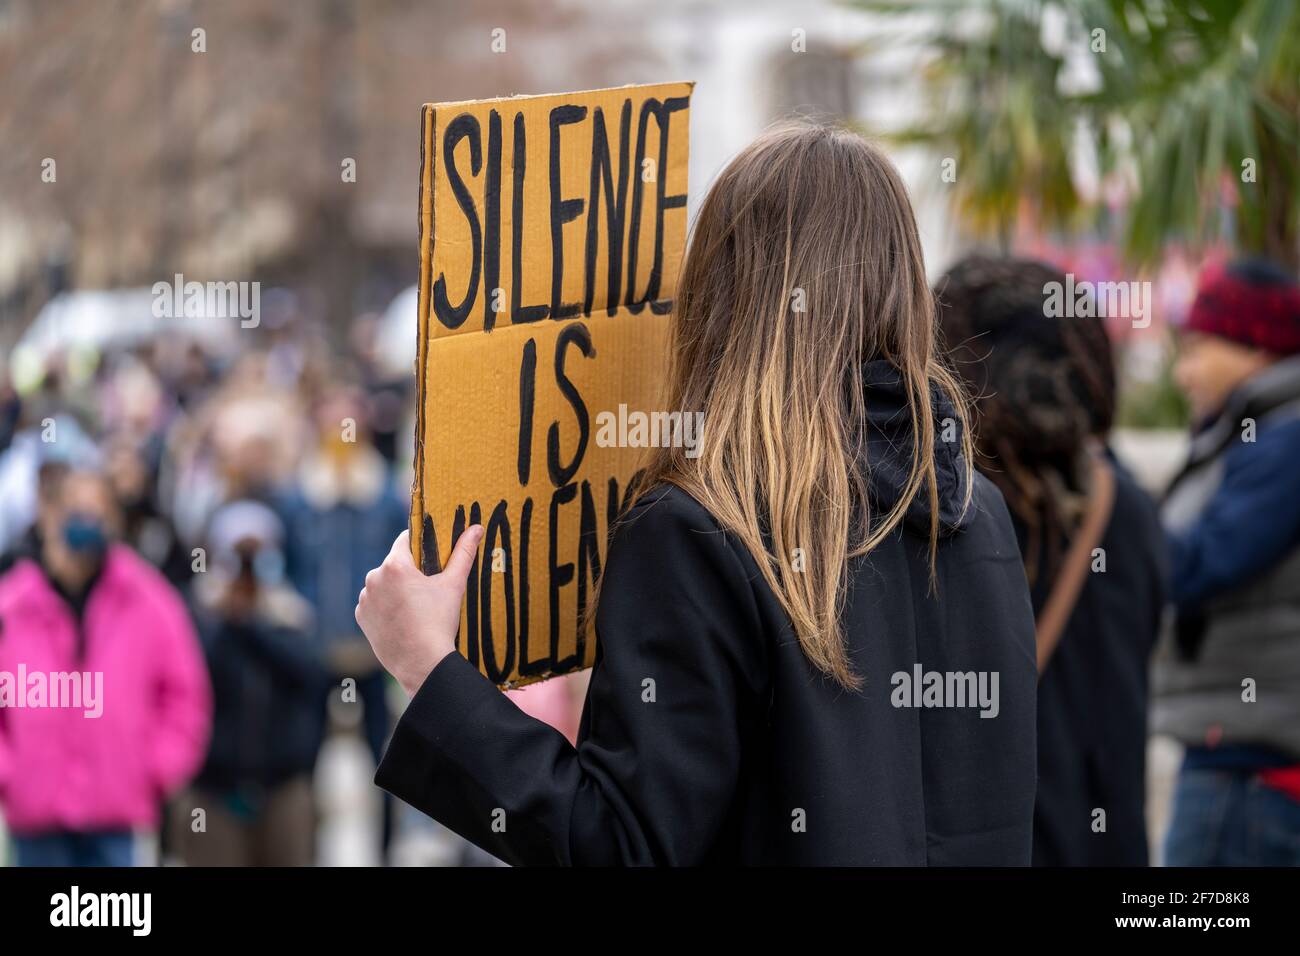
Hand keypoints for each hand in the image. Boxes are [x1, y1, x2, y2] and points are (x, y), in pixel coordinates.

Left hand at [354, 525, 483, 696]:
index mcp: (395, 565)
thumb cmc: (438, 622)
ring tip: (415, 606)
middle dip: (409, 571)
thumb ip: (463, 553)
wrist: (422, 663)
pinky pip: (374, 603)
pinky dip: (385, 607)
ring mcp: (365, 599)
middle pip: (394, 564)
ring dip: (396, 589)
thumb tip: (476, 528)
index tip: (432, 555)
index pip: (406, 540)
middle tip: (428, 587)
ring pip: (383, 583)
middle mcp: (374, 578)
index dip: (421, 545)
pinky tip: (402, 618)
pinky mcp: (361, 617)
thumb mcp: (454, 585)